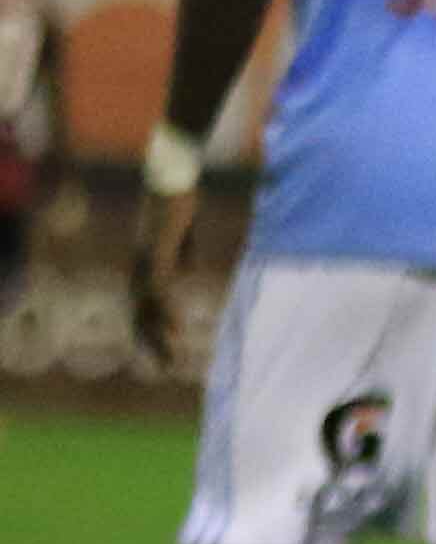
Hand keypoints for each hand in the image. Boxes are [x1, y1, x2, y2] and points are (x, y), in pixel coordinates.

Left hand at [131, 188, 198, 368]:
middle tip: (167, 368)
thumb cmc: (180, 196)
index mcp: (148, 262)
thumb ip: (184, 253)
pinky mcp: (155, 256)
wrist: (173, 175)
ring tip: (171, 359)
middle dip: (153, 343)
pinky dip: (167, 314)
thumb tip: (188, 272)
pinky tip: (176, 330)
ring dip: (159, 338)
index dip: (154, 327)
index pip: (146, 304)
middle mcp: (140, 267)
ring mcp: (145, 263)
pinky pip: (160, 293)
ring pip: (147, 310)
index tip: (168, 347)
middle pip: (141, 314)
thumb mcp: (185, 232)